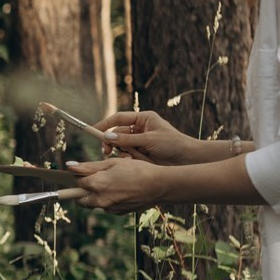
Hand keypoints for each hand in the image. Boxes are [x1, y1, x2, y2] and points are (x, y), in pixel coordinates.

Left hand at [61, 156, 164, 213]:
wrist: (160, 185)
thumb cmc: (137, 170)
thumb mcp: (112, 163)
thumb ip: (89, 166)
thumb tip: (69, 166)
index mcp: (96, 184)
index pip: (77, 182)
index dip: (80, 176)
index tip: (84, 172)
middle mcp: (100, 199)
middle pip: (81, 199)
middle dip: (83, 191)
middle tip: (95, 181)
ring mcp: (110, 208)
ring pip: (95, 203)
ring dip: (97, 195)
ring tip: (114, 183)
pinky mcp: (119, 212)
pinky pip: (108, 207)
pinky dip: (110, 200)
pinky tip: (123, 190)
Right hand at [94, 109, 224, 166]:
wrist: (187, 159)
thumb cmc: (173, 144)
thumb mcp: (149, 139)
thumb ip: (127, 139)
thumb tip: (107, 136)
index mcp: (143, 118)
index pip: (118, 118)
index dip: (105, 124)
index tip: (93, 131)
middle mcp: (139, 128)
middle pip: (116, 132)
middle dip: (111, 142)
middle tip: (107, 151)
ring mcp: (139, 141)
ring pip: (120, 145)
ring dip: (121, 152)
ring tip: (129, 157)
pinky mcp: (140, 153)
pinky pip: (127, 155)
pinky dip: (127, 158)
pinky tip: (134, 161)